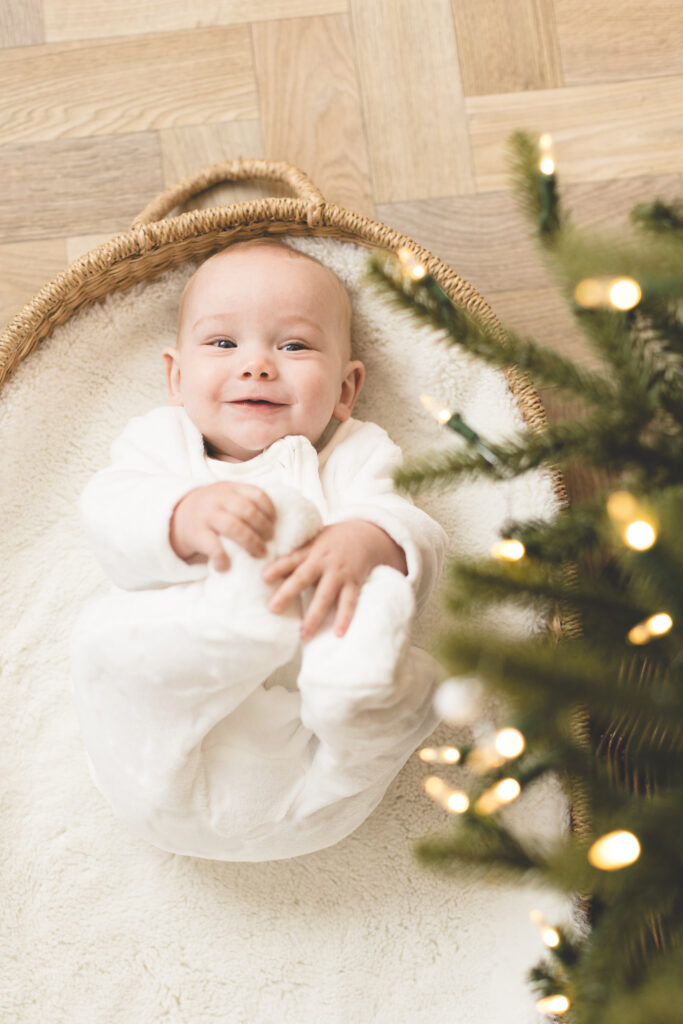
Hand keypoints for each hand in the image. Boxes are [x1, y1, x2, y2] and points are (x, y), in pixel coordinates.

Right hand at [169, 482, 275, 570]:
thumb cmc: (211, 509)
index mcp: (230, 489)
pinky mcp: (196, 534)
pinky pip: (213, 547)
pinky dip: (223, 559)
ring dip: (251, 542)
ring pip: (234, 528)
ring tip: (259, 553)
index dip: (270, 510)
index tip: (275, 523)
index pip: (256, 494)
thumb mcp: (226, 497)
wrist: (176, 516)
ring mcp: (206, 516)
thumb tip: (278, 519)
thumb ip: (246, 501)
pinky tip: (227, 566)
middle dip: (263, 529)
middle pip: (248, 512)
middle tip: (269, 541)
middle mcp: (218, 499)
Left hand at [262, 520, 406, 640]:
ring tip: (304, 635)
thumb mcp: (314, 540)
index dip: (277, 568)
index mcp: (311, 551)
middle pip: (303, 578)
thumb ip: (297, 554)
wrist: (367, 534)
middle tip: (273, 609)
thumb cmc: (333, 540)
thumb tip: (267, 566)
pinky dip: (345, 619)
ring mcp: (340, 574)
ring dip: (314, 616)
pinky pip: (349, 603)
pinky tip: (338, 633)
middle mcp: (324, 562)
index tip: (263, 578)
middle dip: (287, 593)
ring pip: (325, 596)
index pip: (291, 559)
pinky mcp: (354, 584)